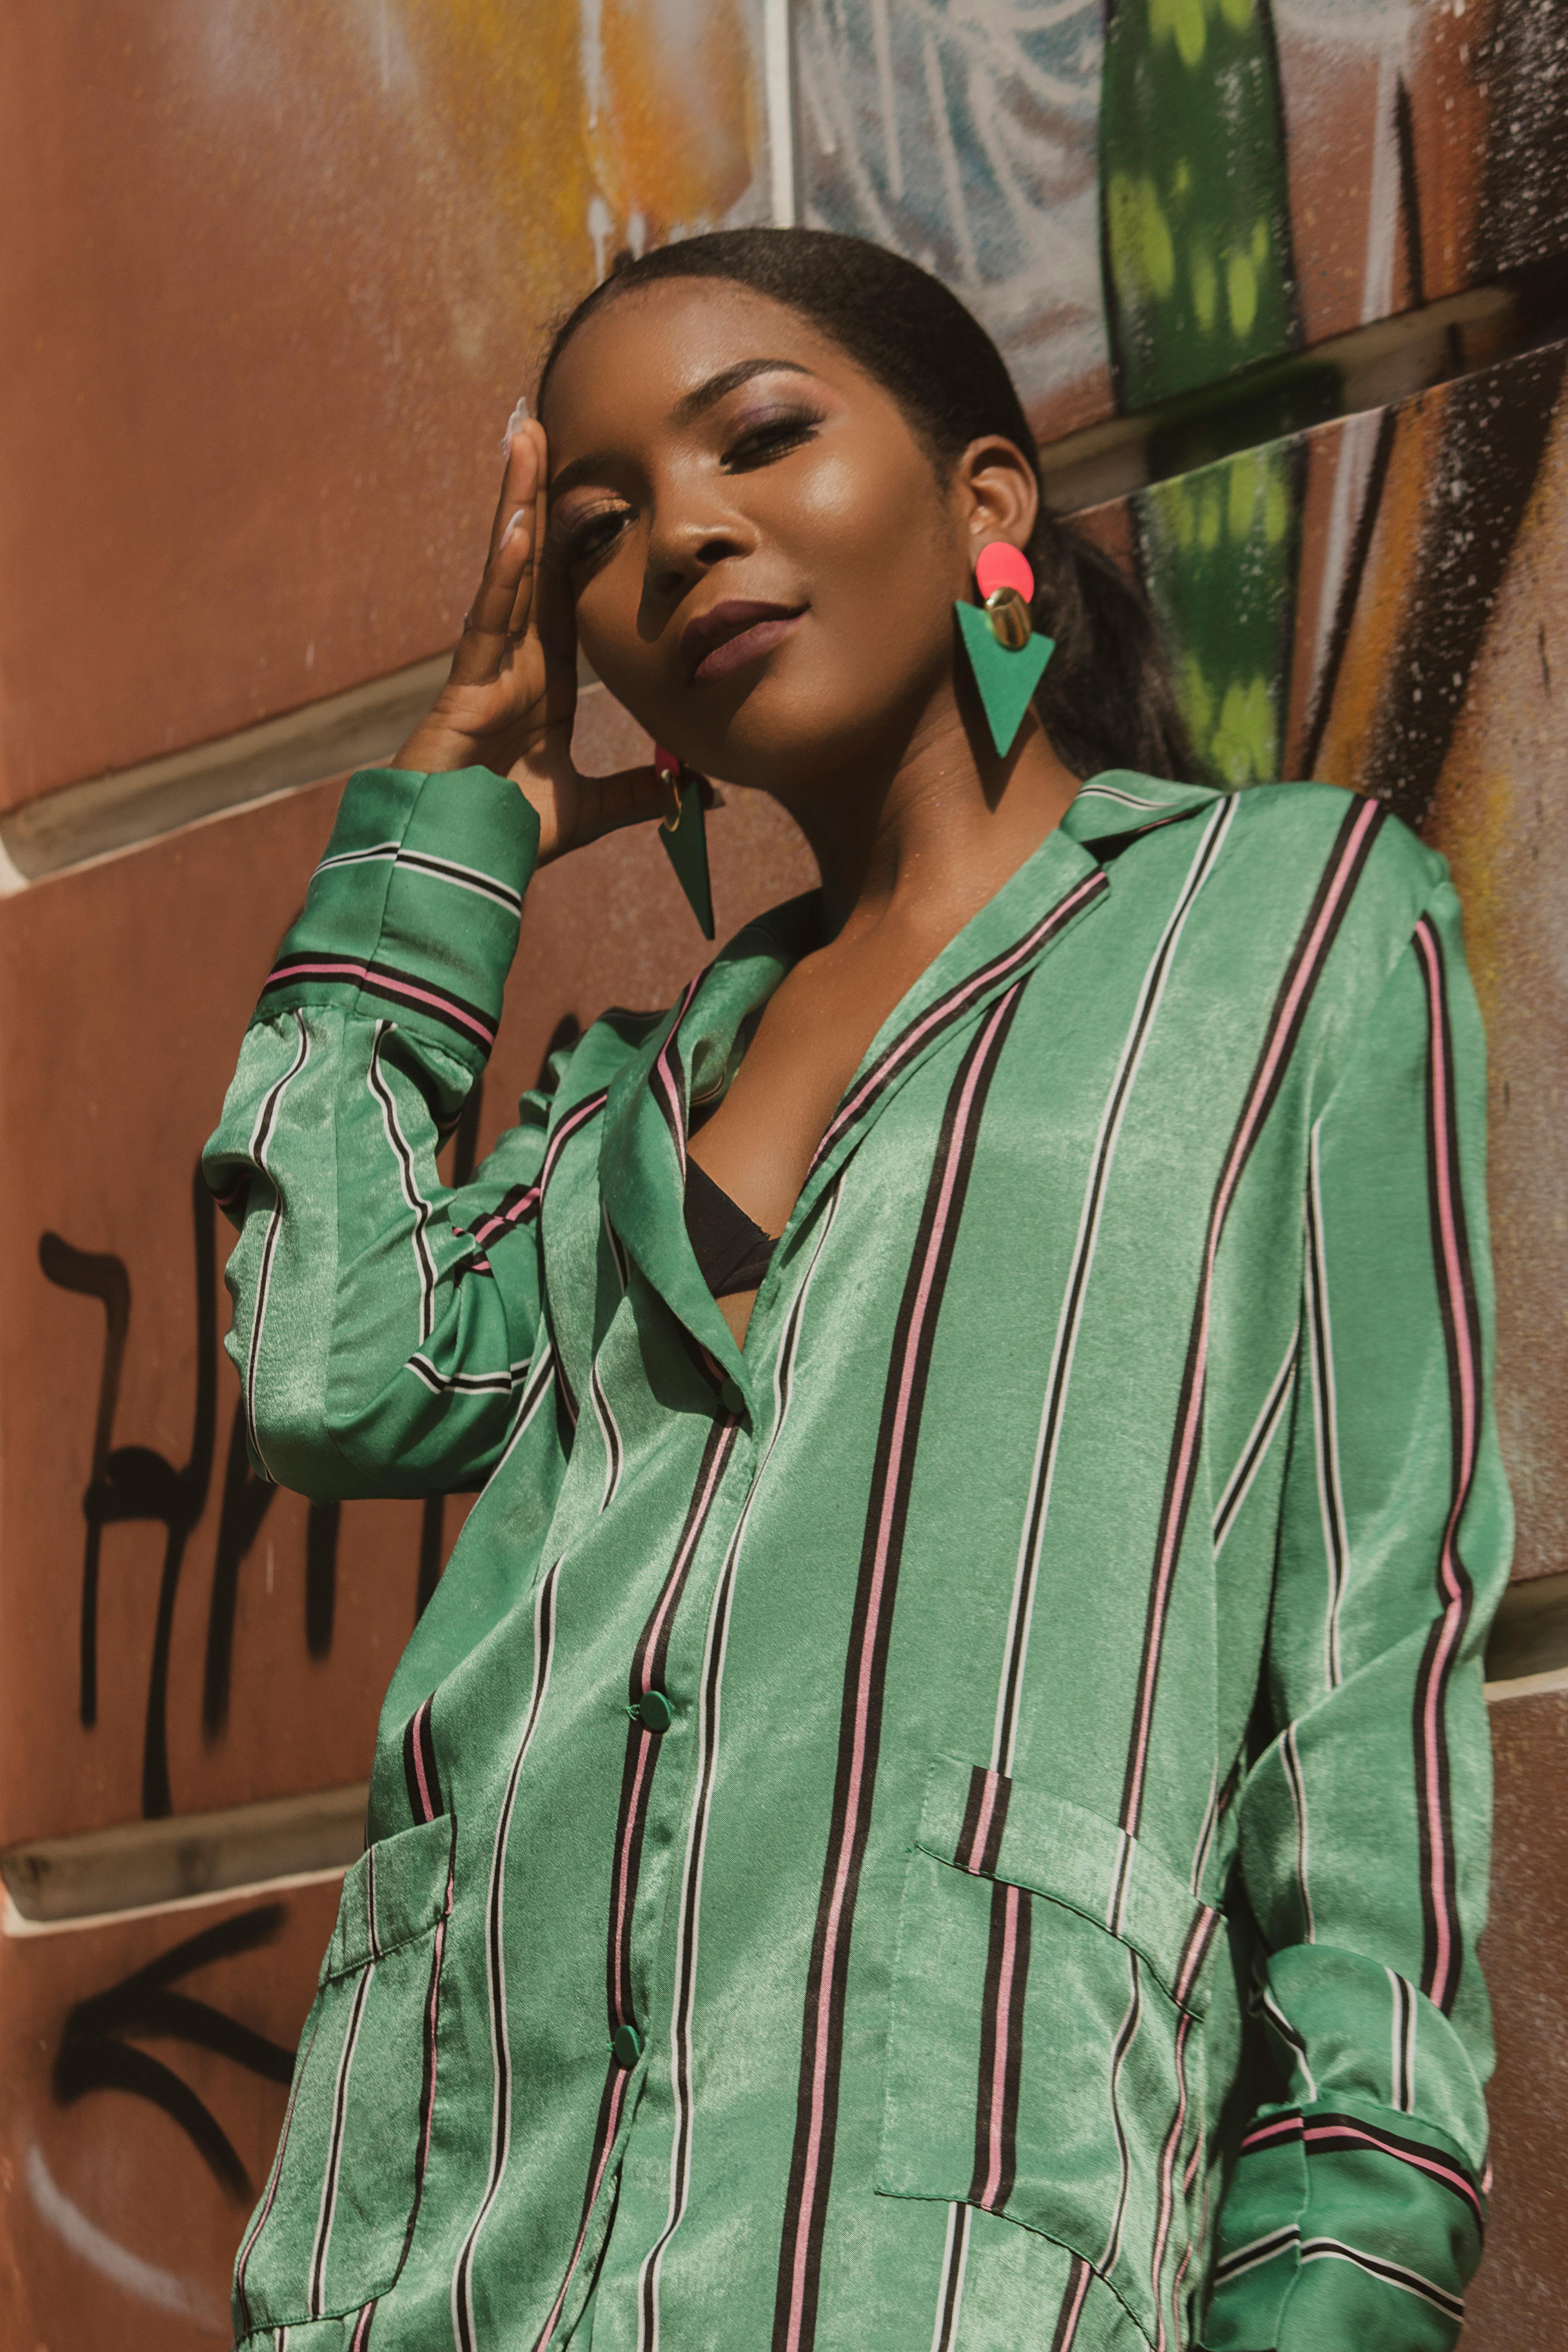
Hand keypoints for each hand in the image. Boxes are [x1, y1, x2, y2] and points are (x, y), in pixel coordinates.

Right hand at [392, 420, 685, 864]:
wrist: (455, 870)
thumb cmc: (504, 838)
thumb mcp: (590, 810)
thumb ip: (637, 794)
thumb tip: (694, 790)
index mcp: (540, 679)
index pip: (562, 590)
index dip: (573, 536)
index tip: (584, 480)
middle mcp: (511, 660)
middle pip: (531, 559)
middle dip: (536, 491)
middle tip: (542, 420)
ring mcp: (485, 668)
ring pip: (507, 569)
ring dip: (518, 502)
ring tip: (524, 435)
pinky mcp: (464, 688)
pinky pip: (488, 621)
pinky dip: (503, 575)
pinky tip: (517, 527)